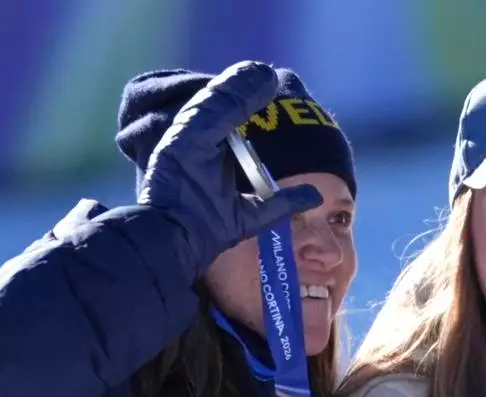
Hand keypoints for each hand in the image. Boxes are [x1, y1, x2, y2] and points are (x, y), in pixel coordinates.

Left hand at [139, 61, 323, 274]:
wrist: (172, 234)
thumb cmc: (181, 178)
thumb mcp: (200, 129)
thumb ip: (229, 100)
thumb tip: (266, 72)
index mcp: (198, 137)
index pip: (226, 107)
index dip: (249, 94)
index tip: (276, 84)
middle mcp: (213, 162)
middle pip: (249, 139)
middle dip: (272, 129)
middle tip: (299, 115)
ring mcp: (227, 193)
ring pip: (262, 172)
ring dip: (285, 162)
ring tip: (311, 149)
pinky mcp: (240, 220)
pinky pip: (274, 208)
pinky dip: (296, 199)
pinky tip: (314, 193)